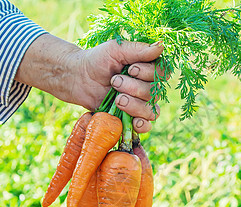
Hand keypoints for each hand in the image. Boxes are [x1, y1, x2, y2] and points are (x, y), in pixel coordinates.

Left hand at [15, 34, 164, 132]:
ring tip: (117, 98)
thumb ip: (139, 49)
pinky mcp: (130, 117)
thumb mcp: (116, 50)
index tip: (130, 69)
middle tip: (114, 81)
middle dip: (134, 88)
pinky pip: (146, 126)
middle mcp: (147, 86)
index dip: (148, 73)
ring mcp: (140, 103)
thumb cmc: (97, 60)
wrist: (78, 77)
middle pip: (154, 93)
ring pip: (151, 110)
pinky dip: (143, 125)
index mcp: (147, 68)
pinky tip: (135, 121)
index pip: (162, 74)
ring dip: (134, 105)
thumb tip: (162, 46)